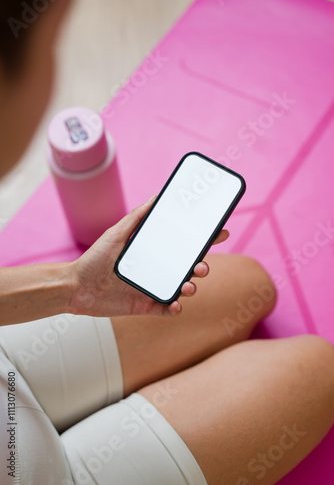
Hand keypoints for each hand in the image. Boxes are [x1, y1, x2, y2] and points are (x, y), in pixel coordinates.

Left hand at [68, 196, 228, 316]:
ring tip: (188, 285)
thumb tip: (156, 197)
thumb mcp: (116, 233)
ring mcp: (152, 288)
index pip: (183, 246)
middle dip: (202, 266)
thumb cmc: (94, 259)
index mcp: (153, 253)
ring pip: (181, 289)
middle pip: (188, 268)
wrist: (76, 287)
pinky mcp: (145, 306)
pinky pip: (166, 309)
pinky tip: (175, 304)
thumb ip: (136, 217)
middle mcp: (156, 270)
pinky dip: (175, 308)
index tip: (220, 233)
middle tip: (203, 265)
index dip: (204, 241)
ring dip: (191, 287)